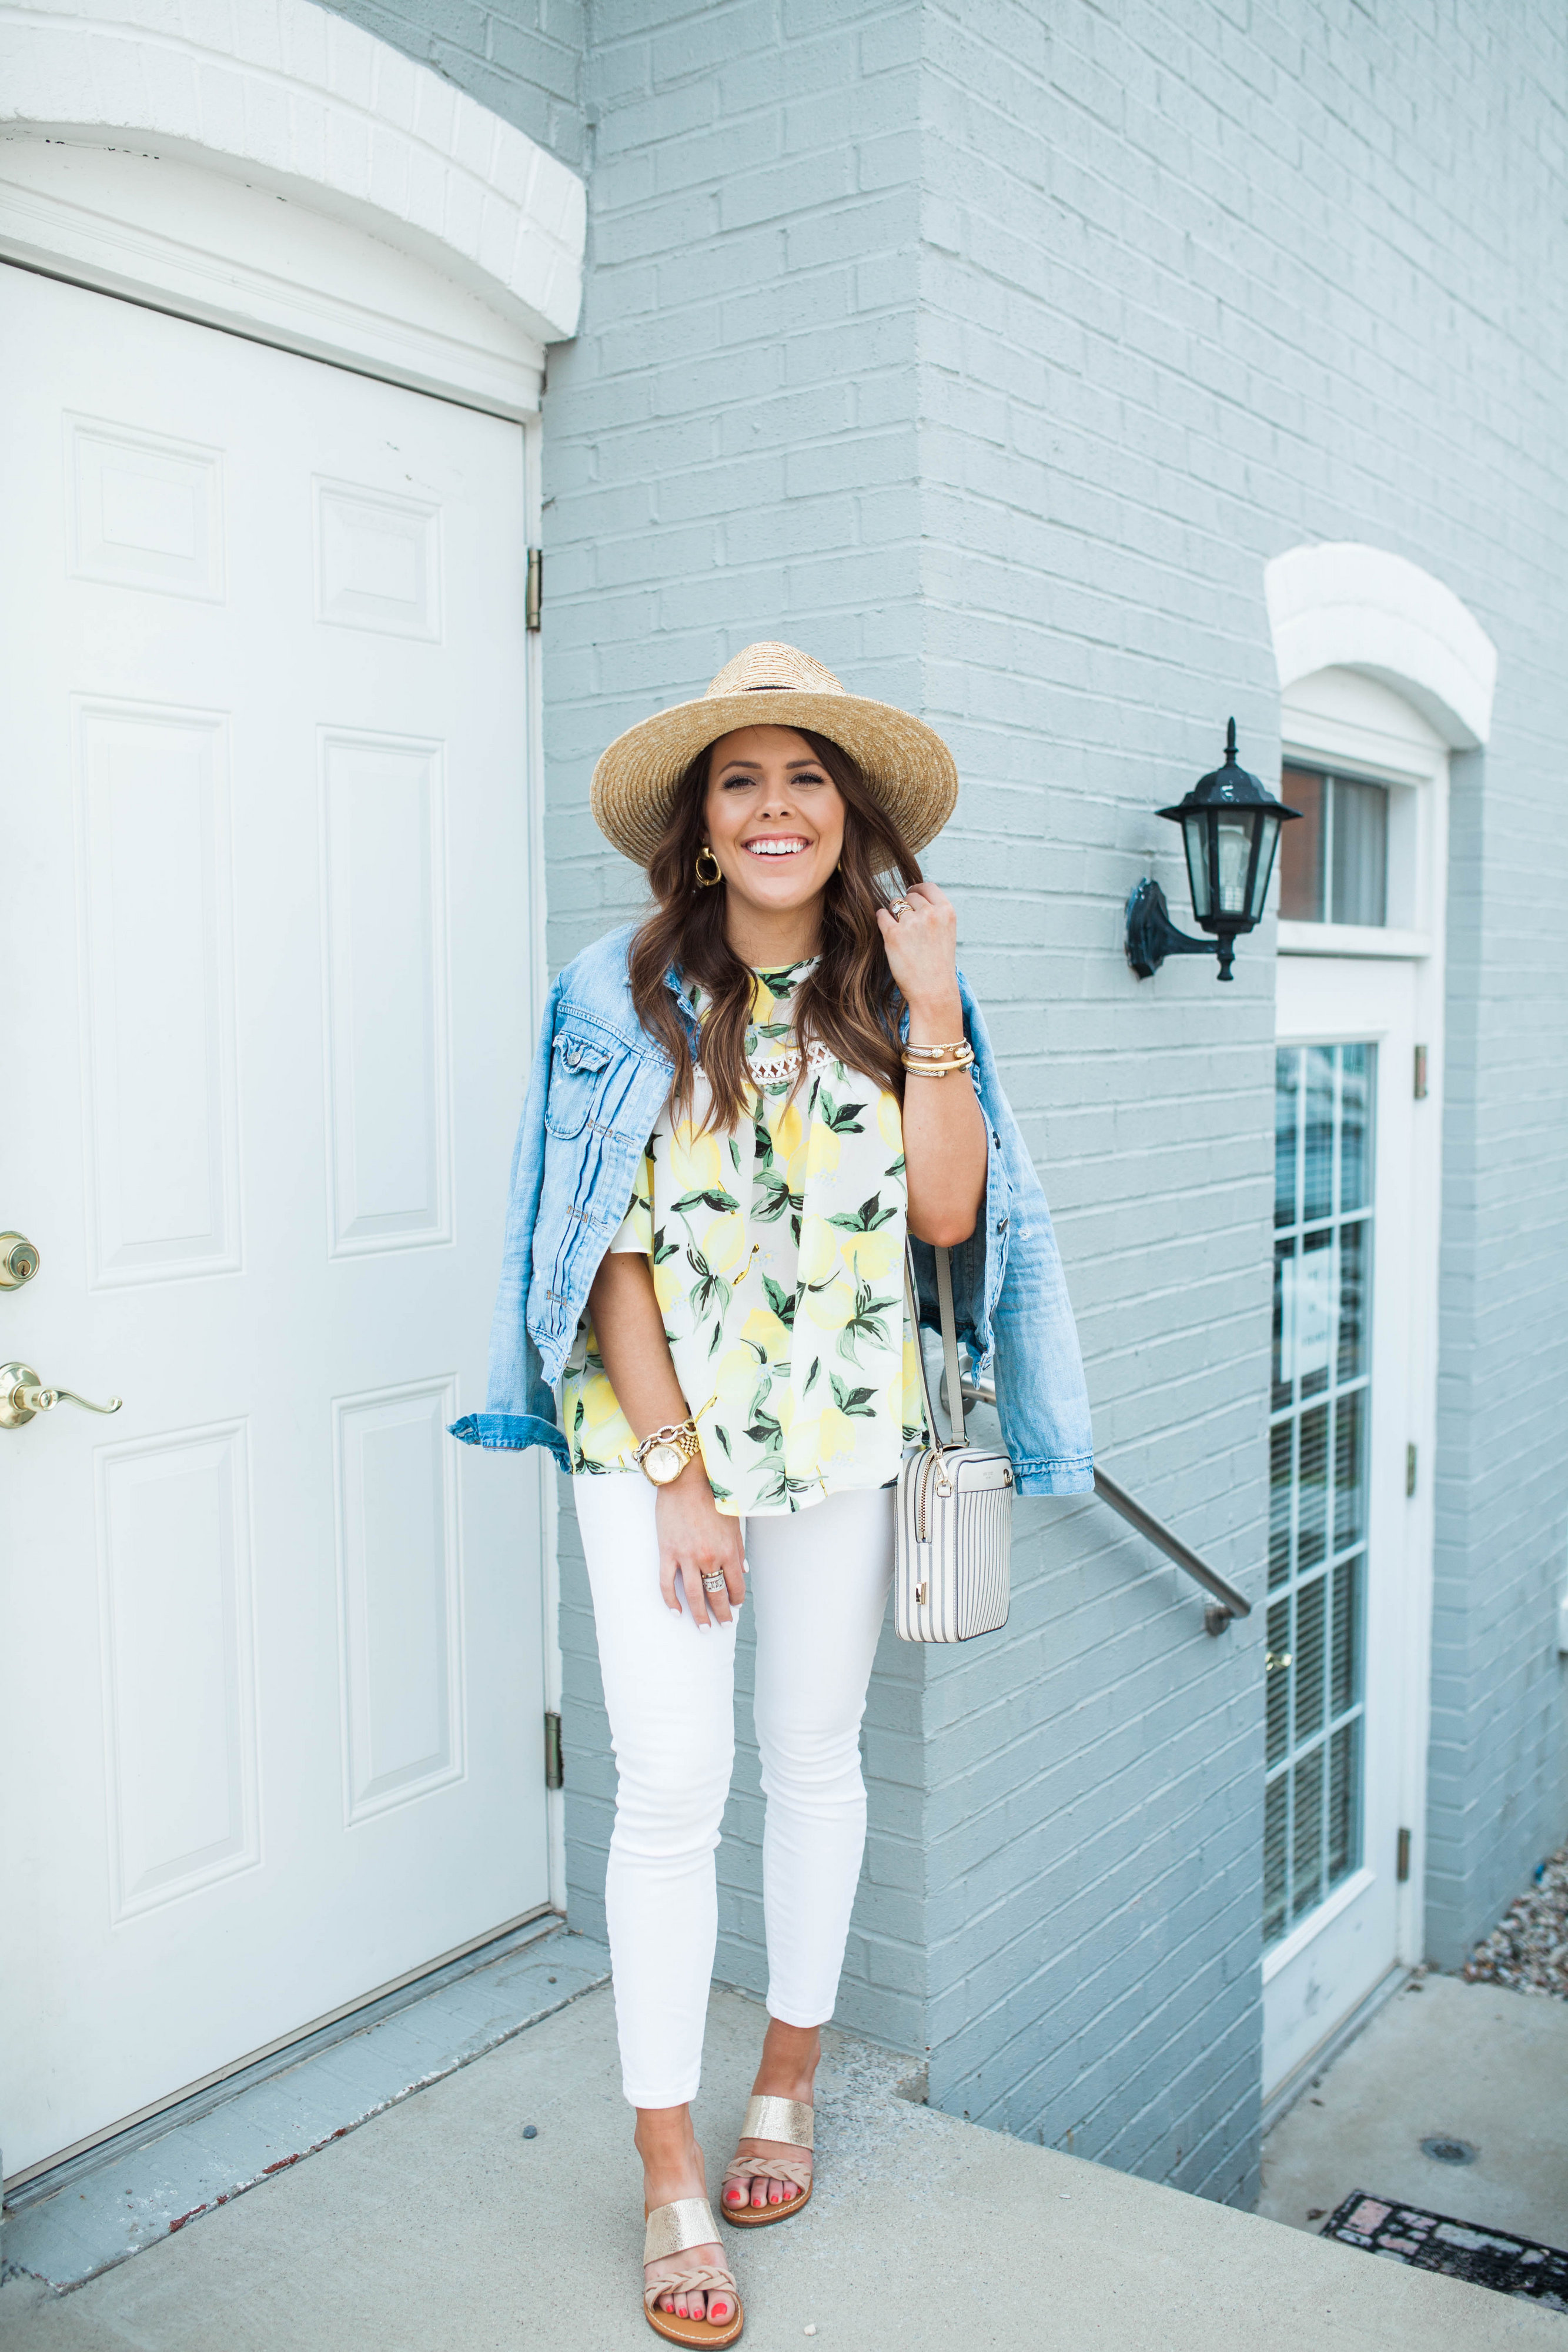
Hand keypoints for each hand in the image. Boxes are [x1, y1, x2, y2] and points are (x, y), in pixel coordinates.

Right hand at [655, 1462, 745, 1626]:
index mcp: (728, 1551)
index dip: (736, 1599)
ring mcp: (686, 1557)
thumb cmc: (713, 1497)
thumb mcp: (733, 1522)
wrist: (686, 1480)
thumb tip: (743, 1570)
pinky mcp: (667, 1552)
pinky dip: (671, 1601)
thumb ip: (738, 1548)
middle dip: (721, 1614)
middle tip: (722, 1626)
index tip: (735, 1606)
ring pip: (693, 1595)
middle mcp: (708, 1558)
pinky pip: (667, 1583)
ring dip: (699, 1615)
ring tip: (703, 1628)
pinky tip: (676, 1612)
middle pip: (715, 1595)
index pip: (735, 1585)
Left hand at [876, 881, 960, 1018]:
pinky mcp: (893, 934)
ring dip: (894, 915)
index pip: (928, 887)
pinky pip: (881, 915)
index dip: (917, 890)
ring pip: (894, 904)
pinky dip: (882, 921)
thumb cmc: (938, 966)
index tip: (911, 894)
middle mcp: (930, 913)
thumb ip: (934, 914)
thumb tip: (913, 896)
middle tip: (908, 926)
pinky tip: (887, 932)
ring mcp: (911, 922)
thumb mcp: (946, 933)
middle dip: (906, 907)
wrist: (933, 991)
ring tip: (901, 934)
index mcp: (946, 912)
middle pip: (909, 896)